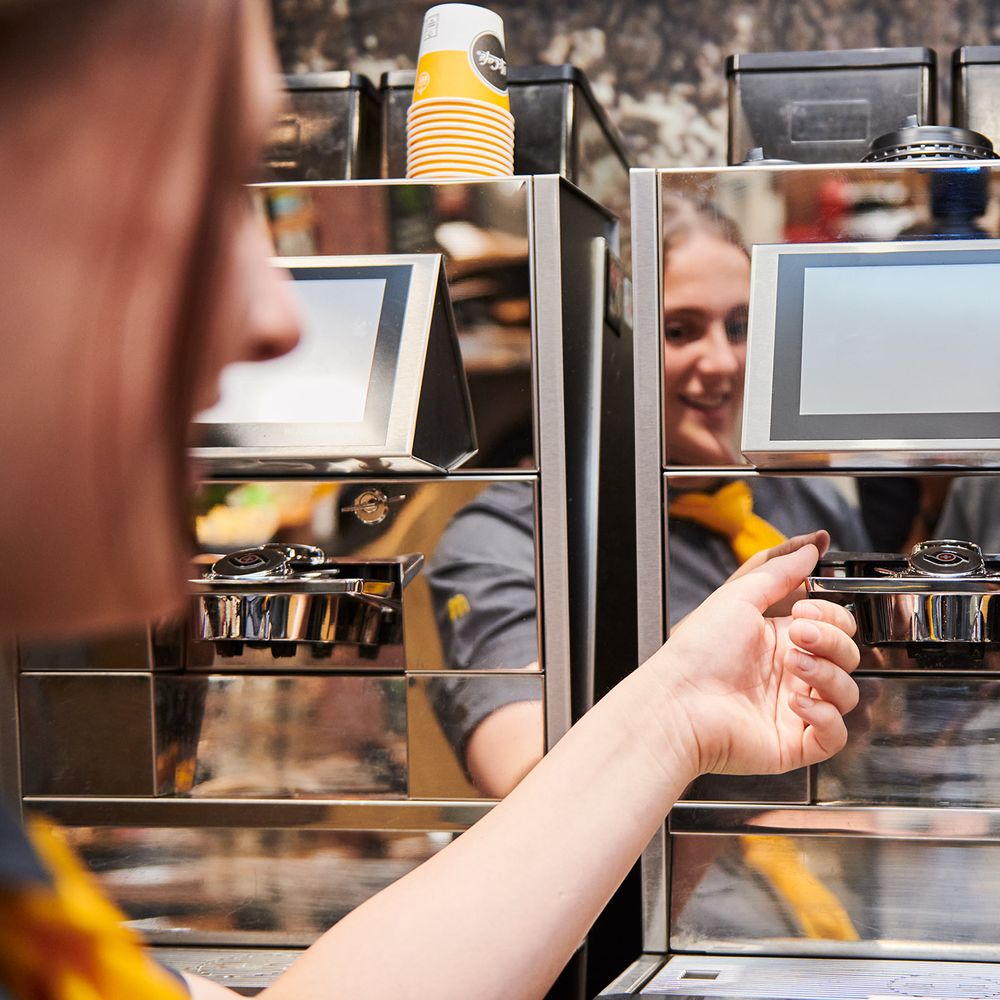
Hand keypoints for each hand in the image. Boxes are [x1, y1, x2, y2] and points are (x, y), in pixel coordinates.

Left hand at [651, 543, 859, 777]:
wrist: (677, 702)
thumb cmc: (697, 650)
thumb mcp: (739, 597)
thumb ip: (779, 571)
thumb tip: (810, 548)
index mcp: (779, 638)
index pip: (834, 625)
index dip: (832, 616)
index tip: (806, 610)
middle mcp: (791, 672)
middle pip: (847, 655)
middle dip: (831, 640)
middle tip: (797, 635)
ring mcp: (795, 708)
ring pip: (847, 692)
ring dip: (827, 674)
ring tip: (791, 666)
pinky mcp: (796, 742)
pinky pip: (835, 733)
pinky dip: (825, 716)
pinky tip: (795, 703)